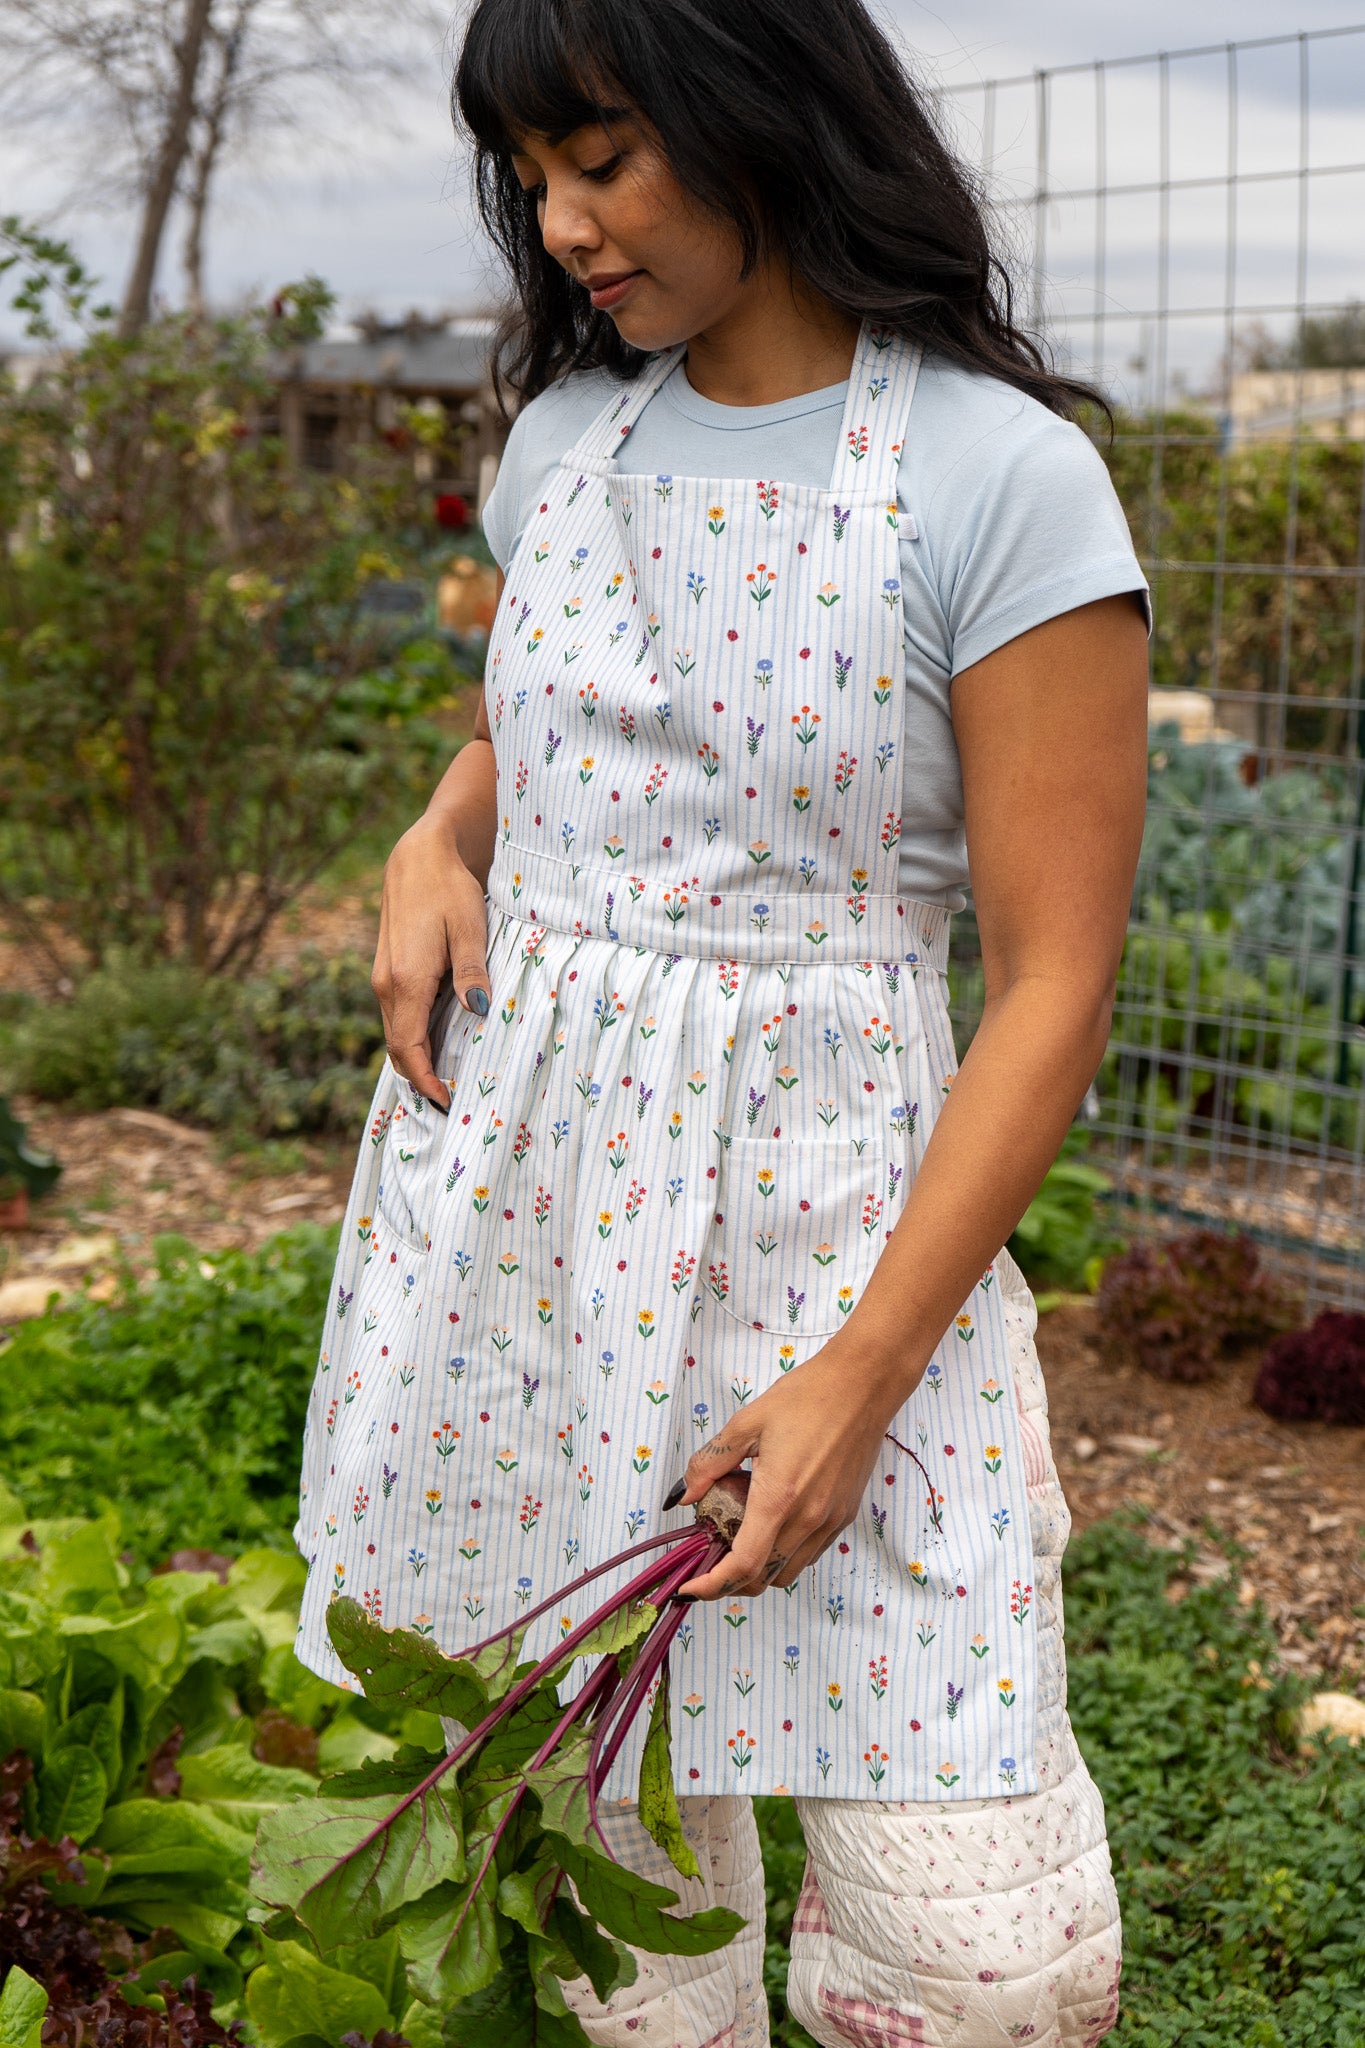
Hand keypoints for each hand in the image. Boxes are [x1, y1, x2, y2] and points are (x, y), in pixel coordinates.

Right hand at [371, 814, 490, 1111]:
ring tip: (445, 1082)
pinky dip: (412, 1038)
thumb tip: (479, 1010)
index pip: (409, 1047)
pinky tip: (436, 1045)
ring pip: (395, 1033)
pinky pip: (396, 1016)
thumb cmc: (448, 888)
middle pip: (398, 1048)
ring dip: (416, 1060)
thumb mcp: (470, 927)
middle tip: (450, 1104)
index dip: (426, 1081)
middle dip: (420, 1079)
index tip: (446, 1103)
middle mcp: (386, 985)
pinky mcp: (387, 970)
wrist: (418, 856)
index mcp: (406, 980)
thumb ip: (473, 971)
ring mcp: (383, 978)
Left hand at [673, 1338, 917, 1599]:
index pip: (742, 1566)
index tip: (688, 1588)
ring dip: (759, 1569)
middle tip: (708, 1557)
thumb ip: (710, 1463)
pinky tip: (772, 1522)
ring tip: (739, 1535)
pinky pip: (809, 1553)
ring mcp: (830, 1521)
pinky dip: (784, 1554)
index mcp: (778, 1498)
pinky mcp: (845, 1516)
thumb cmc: (806, 1397)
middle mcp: (807, 1519)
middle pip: (763, 1578)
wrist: (863, 1385)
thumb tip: (682, 1495)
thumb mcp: (747, 1423)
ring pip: (788, 1571)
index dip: (711, 1586)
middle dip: (730, 1581)